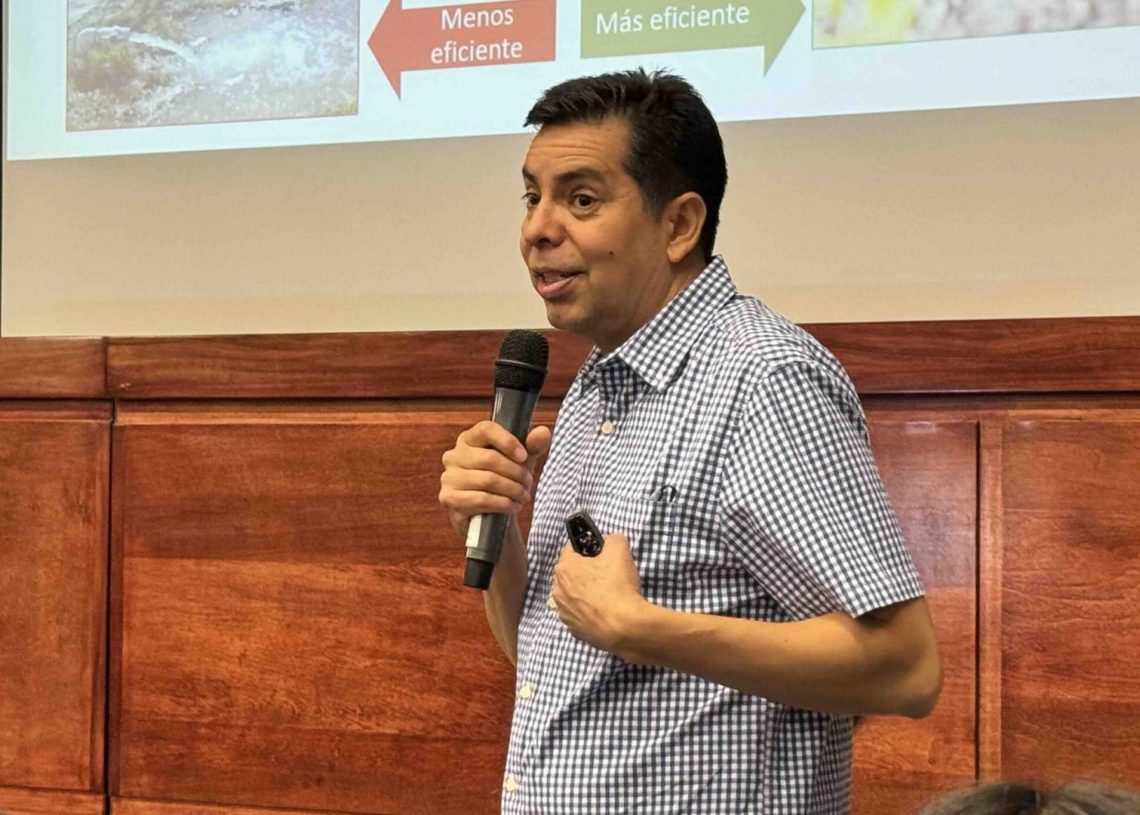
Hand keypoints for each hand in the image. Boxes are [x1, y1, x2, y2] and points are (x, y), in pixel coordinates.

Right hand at [439, 422, 551, 538]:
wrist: (492, 517)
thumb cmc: (504, 481)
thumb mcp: (521, 462)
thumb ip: (532, 446)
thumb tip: (543, 432)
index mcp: (469, 439)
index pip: (486, 429)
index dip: (508, 441)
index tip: (524, 456)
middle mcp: (454, 455)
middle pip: (489, 458)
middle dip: (516, 473)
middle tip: (528, 483)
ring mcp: (448, 477)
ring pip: (488, 480)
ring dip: (512, 490)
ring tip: (523, 497)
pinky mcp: (449, 498)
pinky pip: (481, 499)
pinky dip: (503, 504)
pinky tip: (513, 507)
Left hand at [551, 532, 649, 653]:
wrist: (623, 626)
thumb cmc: (618, 585)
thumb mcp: (620, 549)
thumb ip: (612, 539)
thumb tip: (608, 541)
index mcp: (564, 567)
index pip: (572, 548)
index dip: (589, 547)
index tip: (602, 553)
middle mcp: (557, 590)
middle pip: (572, 573)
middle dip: (587, 571)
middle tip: (608, 575)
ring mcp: (564, 612)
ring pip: (574, 595)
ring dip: (586, 593)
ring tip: (607, 596)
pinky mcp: (573, 630)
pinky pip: (580, 614)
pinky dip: (589, 612)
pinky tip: (605, 612)